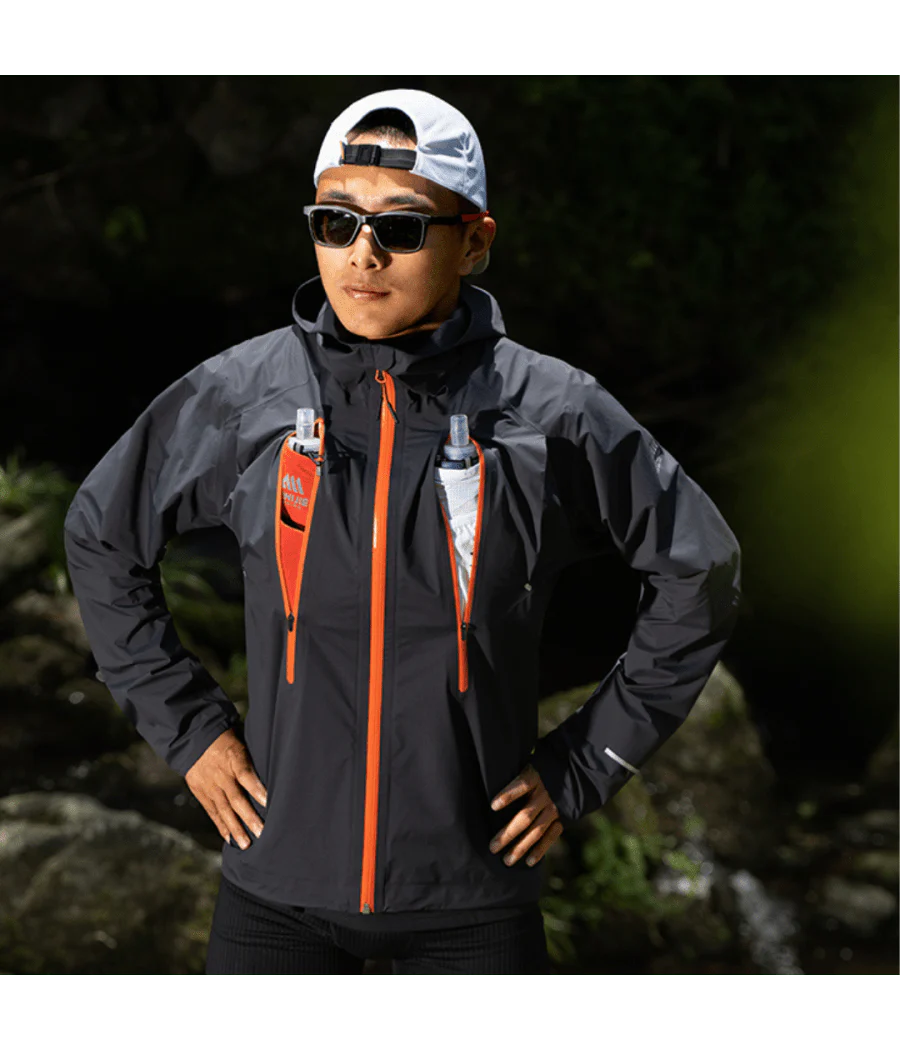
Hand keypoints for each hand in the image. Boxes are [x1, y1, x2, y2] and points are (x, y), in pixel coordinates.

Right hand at [184, 728, 266, 848]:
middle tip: (261, 832)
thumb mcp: (242, 742)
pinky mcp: (201, 793)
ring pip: (224, 810)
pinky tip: (230, 839)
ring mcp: (210, 786)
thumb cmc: (226, 740)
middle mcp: (221, 775)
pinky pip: (212, 812)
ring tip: (246, 844)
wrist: (194, 738)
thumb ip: (254, 758)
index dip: (256, 788)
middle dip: (249, 817)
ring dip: (235, 828)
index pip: (246, 774)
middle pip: (235, 798)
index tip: (268, 802)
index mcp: (233, 758)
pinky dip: (221, 826)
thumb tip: (275, 771)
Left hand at [488, 763, 563, 866]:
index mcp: (534, 777)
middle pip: (525, 816)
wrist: (569, 772)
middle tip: (492, 847)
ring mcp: (554, 809)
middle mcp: (545, 795)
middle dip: (508, 834)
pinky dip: (540, 850)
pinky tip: (528, 862)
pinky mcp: (561, 819)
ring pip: (536, 831)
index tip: (493, 805)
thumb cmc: (537, 770)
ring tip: (506, 860)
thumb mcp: (525, 765)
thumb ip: (511, 773)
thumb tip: (487, 781)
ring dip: (521, 847)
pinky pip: (551, 837)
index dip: (508, 795)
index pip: (521, 785)